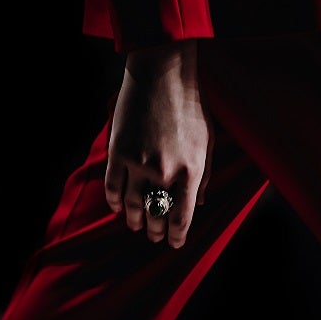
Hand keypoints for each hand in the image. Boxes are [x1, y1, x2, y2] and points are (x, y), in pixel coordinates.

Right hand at [104, 39, 213, 247]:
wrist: (162, 76)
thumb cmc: (190, 105)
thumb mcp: (208, 141)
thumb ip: (205, 175)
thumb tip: (199, 202)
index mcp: (191, 170)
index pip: (183, 215)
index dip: (178, 235)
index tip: (175, 243)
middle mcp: (165, 171)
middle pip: (157, 213)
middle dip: (156, 230)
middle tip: (154, 236)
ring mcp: (139, 163)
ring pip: (133, 204)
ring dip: (134, 219)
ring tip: (135, 225)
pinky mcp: (118, 152)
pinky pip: (113, 186)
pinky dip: (114, 201)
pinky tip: (118, 206)